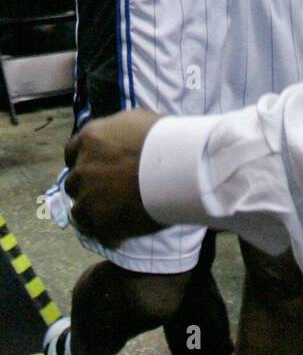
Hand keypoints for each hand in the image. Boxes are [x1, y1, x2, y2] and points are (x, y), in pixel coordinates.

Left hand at [64, 111, 163, 246]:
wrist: (179, 169)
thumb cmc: (164, 139)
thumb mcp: (135, 120)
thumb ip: (115, 133)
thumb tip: (115, 141)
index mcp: (89, 141)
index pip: (72, 152)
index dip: (84, 160)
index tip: (98, 167)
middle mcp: (82, 170)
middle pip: (74, 182)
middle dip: (89, 186)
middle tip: (112, 190)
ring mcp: (88, 199)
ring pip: (79, 210)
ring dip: (93, 211)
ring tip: (115, 215)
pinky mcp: (100, 224)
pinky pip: (96, 233)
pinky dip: (107, 233)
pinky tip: (122, 234)